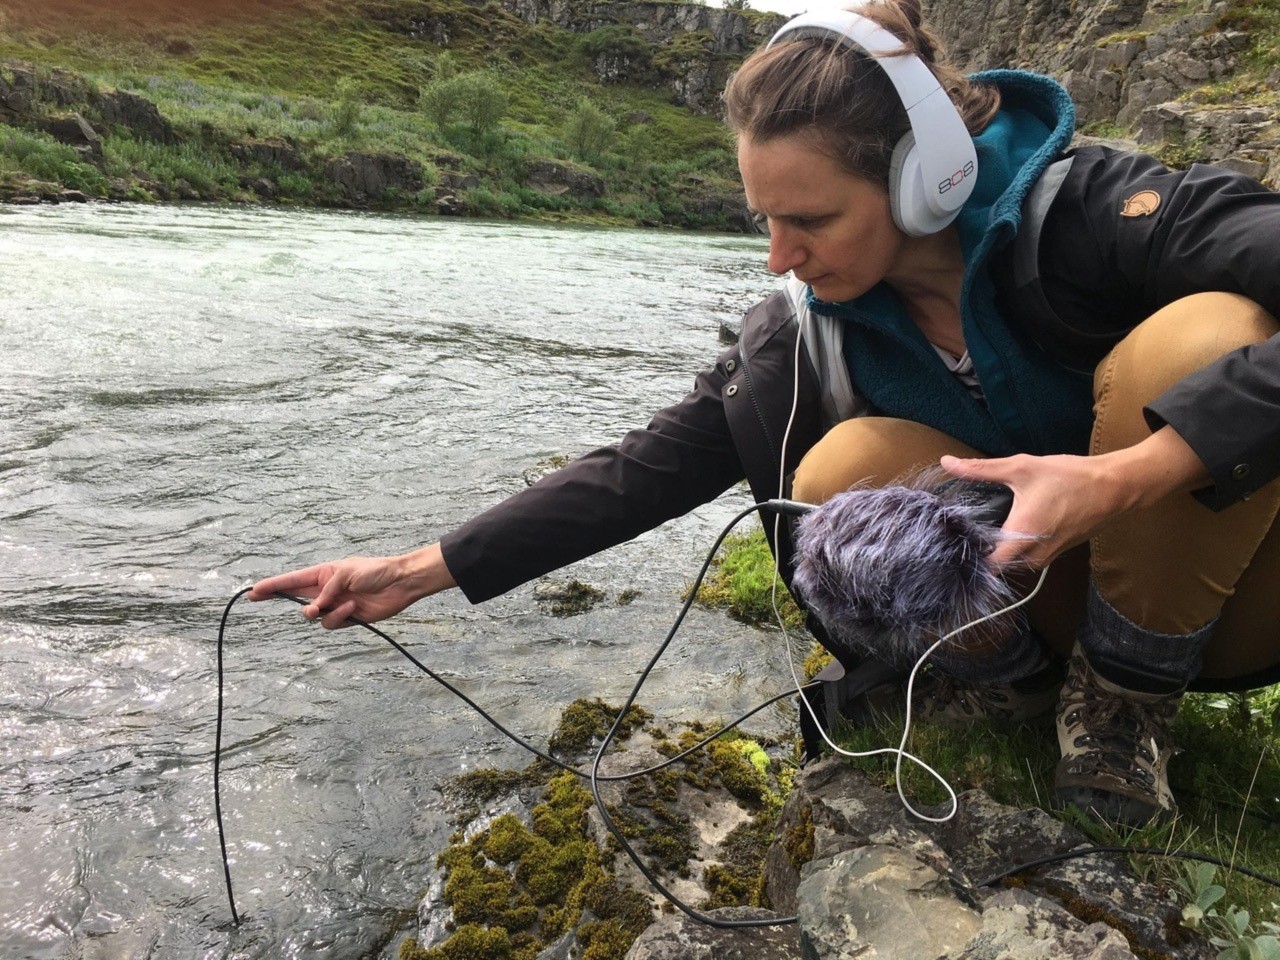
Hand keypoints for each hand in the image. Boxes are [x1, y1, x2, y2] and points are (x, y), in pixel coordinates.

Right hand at [248, 543, 456, 628]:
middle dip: (279, 597)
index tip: (253, 592)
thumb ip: (327, 589)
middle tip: (268, 598)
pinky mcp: (347, 618)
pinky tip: (353, 607)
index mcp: (323, 574)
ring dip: (323, 612)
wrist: (400, 583)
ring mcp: (335, 605)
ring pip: (314, 617)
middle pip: (295, 598)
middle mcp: (326, 590)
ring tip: (339, 604)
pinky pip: (332, 624)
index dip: (272, 586)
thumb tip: (314, 608)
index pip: (292, 581)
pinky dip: (340, 617)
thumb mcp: (346, 572)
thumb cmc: (375, 570)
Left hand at [940, 426, 1210, 569]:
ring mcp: (1051, 555)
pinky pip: (1032, 556)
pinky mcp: (1061, 551)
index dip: (970, 553)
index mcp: (1023, 535)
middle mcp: (1036, 553)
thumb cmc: (1069, 476)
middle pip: (1000, 564)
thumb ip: (980, 469)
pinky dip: (1021, 546)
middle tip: (967, 531)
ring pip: (1017, 562)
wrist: (1117, 486)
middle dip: (985, 551)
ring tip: (987, 527)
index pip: (988, 563)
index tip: (956, 537)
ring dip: (1004, 549)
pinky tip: (1012, 525)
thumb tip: (946, 463)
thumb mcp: (1021, 467)